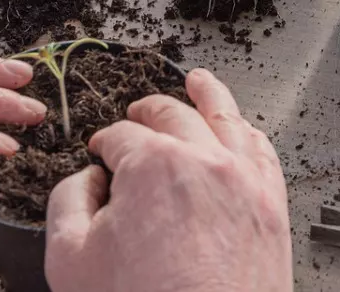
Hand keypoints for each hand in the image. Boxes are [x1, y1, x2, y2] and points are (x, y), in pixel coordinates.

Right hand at [46, 68, 291, 291]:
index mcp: (152, 165)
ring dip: (207, 93)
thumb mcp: (71, 259)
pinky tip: (242, 128)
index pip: (121, 136)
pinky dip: (247, 132)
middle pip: (171, 115)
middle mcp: (203, 159)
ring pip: (225, 117)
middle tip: (136, 115)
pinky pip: (262, 151)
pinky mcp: (270, 205)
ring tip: (199, 80)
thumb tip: (87, 178)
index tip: (100, 155)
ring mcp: (243, 179)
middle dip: (147, 111)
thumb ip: (68, 201)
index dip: (105, 143)